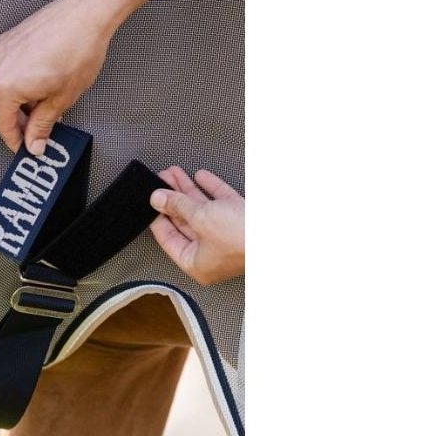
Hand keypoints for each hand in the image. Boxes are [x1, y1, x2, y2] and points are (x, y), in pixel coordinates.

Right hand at [0, 0, 115, 155]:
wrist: (87, 13)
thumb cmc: (78, 49)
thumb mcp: (61, 99)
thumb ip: (42, 125)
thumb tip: (35, 141)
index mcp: (5, 86)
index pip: (2, 125)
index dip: (15, 141)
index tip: (25, 148)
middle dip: (17, 122)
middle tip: (36, 131)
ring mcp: (1, 50)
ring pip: (2, 87)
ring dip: (19, 101)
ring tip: (44, 105)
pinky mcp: (9, 39)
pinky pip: (7, 69)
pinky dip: (19, 81)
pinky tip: (40, 84)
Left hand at [149, 167, 243, 284]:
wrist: (286, 232)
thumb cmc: (244, 237)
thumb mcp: (201, 218)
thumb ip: (178, 206)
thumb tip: (158, 198)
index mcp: (197, 263)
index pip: (168, 239)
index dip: (157, 217)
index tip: (149, 201)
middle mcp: (211, 253)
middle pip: (185, 222)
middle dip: (172, 199)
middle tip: (160, 181)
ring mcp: (228, 237)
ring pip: (202, 211)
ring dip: (188, 190)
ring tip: (173, 173)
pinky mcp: (243, 222)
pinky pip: (222, 204)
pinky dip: (211, 189)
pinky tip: (200, 176)